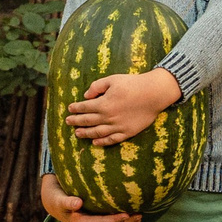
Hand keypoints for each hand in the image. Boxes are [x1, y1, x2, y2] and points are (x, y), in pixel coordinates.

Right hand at [41, 172, 138, 221]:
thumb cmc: (57, 198)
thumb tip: (77, 203)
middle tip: (139, 215)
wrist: (53, 202)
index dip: (114, 220)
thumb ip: (67, 202)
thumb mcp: (59, 200)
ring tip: (140, 216)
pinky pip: (112, 221)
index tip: (126, 215)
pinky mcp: (97, 219)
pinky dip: (123, 218)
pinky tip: (132, 212)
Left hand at [63, 68, 182, 146]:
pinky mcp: (127, 132)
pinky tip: (95, 142)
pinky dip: (102, 142)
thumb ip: (97, 86)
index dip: (75, 108)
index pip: (84, 108)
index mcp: (103, 103)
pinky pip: (112, 139)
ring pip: (97, 132)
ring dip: (86, 133)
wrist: (153, 94)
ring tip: (77, 134)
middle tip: (68, 122)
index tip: (69, 109)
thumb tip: (86, 96)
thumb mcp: (112, 79)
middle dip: (76, 121)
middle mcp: (108, 117)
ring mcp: (117, 126)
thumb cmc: (133, 84)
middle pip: (88, 121)